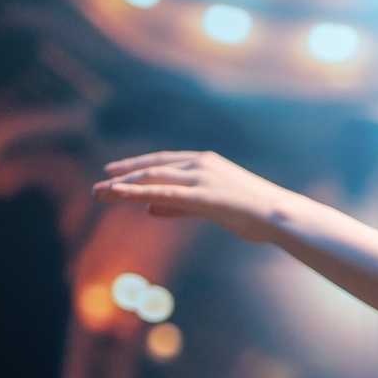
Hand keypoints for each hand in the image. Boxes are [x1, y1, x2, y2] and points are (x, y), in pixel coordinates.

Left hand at [93, 151, 295, 242]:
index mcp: (206, 161)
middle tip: (97, 187)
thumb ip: (181, 205)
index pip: (162, 161)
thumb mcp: (214, 206)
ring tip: (100, 194)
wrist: (280, 215)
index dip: (136, 166)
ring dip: (123, 186)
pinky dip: (138, 194)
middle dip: (122, 177)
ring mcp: (201, 177)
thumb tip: (150, 209)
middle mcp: (200, 163)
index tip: (114, 172)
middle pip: (152, 168)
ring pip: (153, 178)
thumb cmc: (255, 213)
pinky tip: (119, 196)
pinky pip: (163, 193)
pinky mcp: (203, 195)